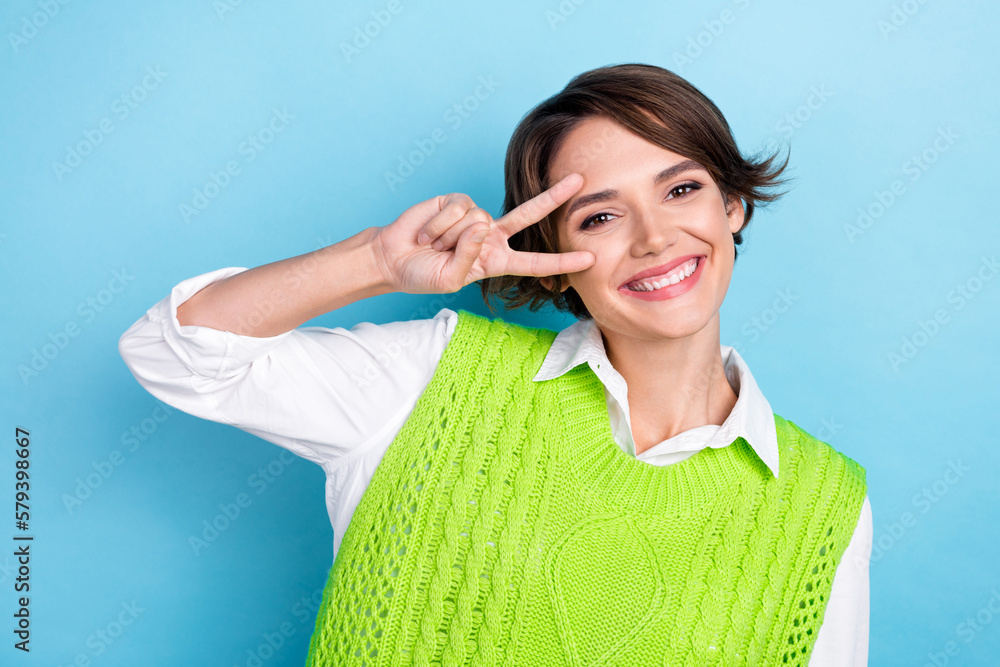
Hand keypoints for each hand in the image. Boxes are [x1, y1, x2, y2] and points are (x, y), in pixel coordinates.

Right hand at [371, 173, 594, 294]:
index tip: (590, 258)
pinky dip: (440, 224)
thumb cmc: (423, 274)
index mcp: (497, 260)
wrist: (394, 257)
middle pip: (530, 215)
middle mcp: (491, 235)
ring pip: (478, 220)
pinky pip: (458, 209)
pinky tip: (427, 232)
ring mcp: (476, 216)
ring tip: (433, 246)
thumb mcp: (449, 280)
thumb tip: (481, 225)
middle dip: (554, 198)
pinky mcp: (456, 201)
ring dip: (449, 238)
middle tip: (580, 181)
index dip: (561, 262)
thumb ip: (469, 258)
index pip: (535, 262)